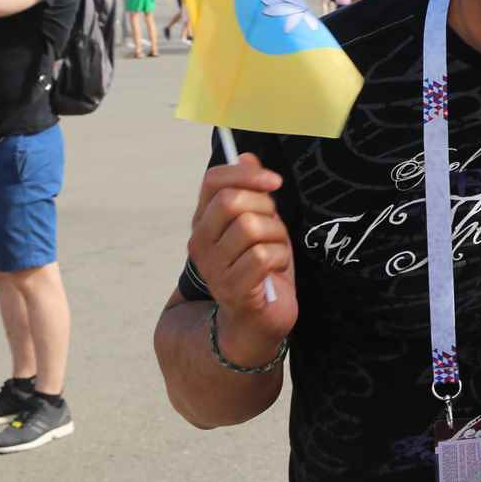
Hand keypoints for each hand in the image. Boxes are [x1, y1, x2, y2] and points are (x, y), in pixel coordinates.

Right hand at [187, 152, 297, 363]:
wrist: (253, 325)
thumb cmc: (260, 271)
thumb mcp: (258, 226)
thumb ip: (250, 195)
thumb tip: (246, 156)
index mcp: (204, 223)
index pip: (213, 181)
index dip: (246, 174)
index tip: (273, 182)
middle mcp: (201, 243)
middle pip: (234, 202)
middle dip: (267, 210)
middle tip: (274, 231)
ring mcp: (214, 267)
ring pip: (253, 227)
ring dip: (277, 239)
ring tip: (274, 255)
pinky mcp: (233, 288)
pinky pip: (264, 255)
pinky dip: (280, 260)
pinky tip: (274, 273)